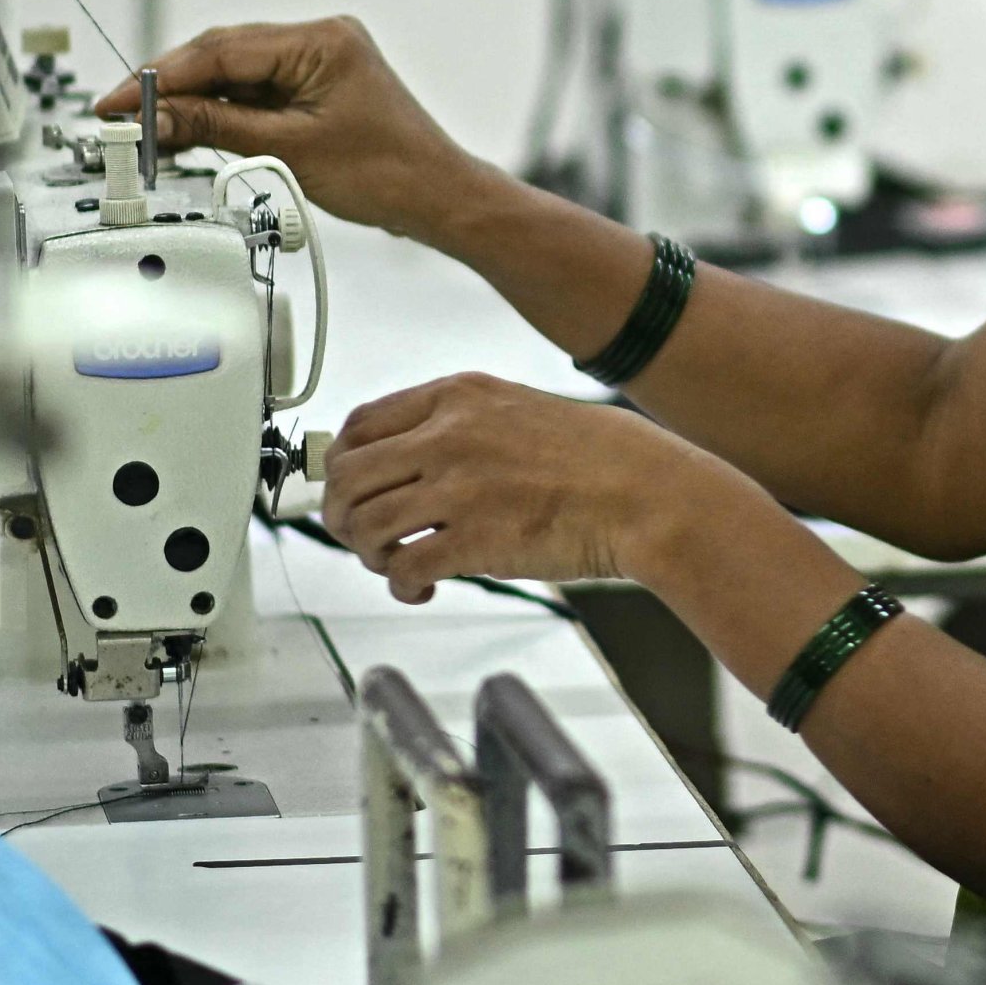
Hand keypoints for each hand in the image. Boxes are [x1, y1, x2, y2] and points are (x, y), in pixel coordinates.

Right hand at [99, 17, 474, 240]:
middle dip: (170, 85)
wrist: (436, 198)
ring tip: (147, 128)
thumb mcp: (289, 150)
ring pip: (235, 73)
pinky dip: (222, 110)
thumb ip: (217, 127)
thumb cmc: (387, 175)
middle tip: (119, 114)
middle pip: (223, 54)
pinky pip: (256, 90)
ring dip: (193, 100)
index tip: (119, 99)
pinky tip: (191, 129)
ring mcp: (319, 61)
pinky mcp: (316, 85)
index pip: (222, 51)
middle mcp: (320, 39)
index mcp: (321, 41)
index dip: (163, 76)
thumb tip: (158, 117)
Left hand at [321, 373, 712, 601]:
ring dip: (369, 554)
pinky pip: (404, 568)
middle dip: (341, 514)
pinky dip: (402, 586)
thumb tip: (403, 462)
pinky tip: (422, 587)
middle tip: (360, 536)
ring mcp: (461, 487)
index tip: (347, 488)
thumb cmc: (595, 458)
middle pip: (347, 476)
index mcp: (457, 397)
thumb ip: (457, 427)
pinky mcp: (476, 540)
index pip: (360, 425)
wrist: (645, 493)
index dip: (340, 465)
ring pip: (365, 524)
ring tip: (394, 563)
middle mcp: (449, 435)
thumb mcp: (515, 410)